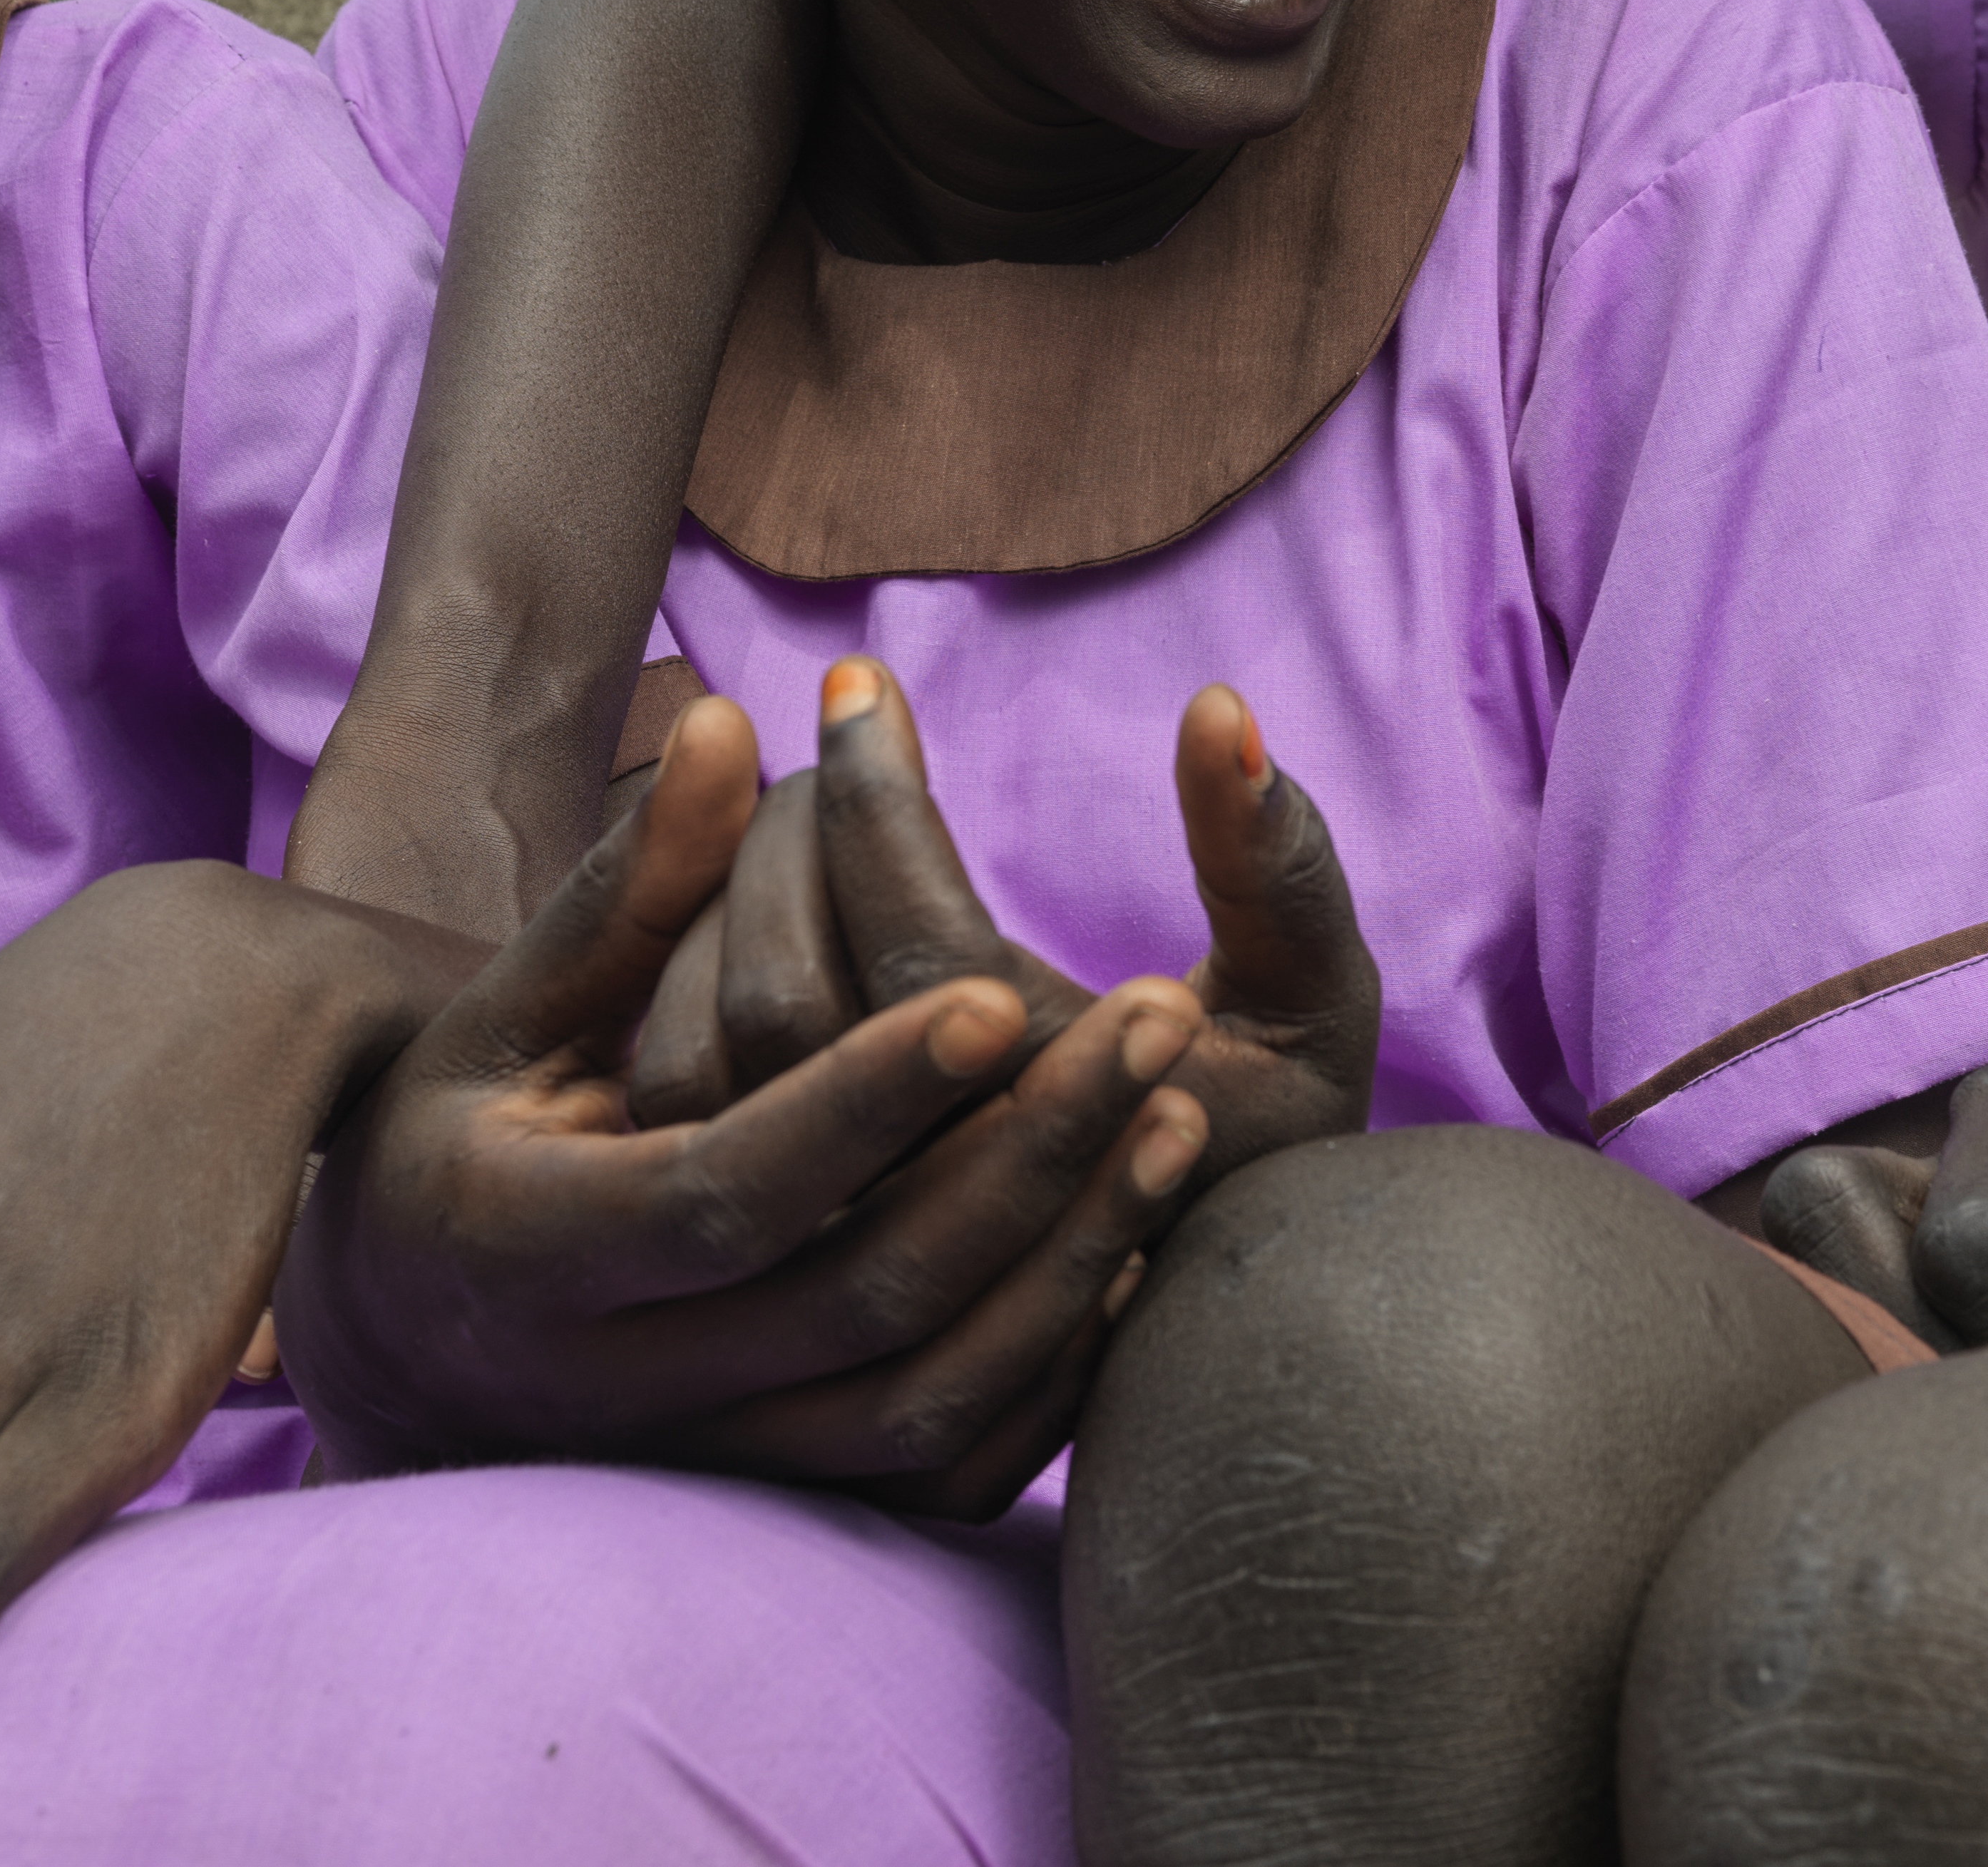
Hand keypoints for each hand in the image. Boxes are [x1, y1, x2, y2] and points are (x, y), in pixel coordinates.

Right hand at [278, 686, 1217, 1516]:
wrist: (408, 1345)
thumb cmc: (459, 1136)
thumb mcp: (507, 1012)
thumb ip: (629, 886)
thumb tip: (735, 724)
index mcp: (532, 1244)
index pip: (728, 1185)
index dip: (866, 1098)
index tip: (1004, 991)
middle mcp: (623, 1380)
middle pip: (862, 1294)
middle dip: (1025, 1157)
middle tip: (1160, 1020)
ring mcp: (713, 1456)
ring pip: (924, 1397)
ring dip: (1067, 1260)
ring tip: (1180, 1115)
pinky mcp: (782, 1497)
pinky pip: (943, 1467)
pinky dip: (1049, 1374)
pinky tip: (1136, 1250)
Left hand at [628, 661, 1380, 1213]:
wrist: (1187, 1309)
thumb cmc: (1262, 1126)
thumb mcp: (1311, 1000)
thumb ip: (1278, 864)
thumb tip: (1213, 708)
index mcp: (1060, 1147)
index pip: (920, 951)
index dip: (875, 795)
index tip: (860, 678)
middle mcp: (927, 1221)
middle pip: (785, 1002)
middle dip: (789, 832)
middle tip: (831, 732)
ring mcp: (835, 1259)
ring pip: (702, 1065)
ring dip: (721, 902)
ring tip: (790, 808)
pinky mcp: (768, 1259)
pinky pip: (676, 1106)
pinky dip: (683, 979)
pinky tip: (743, 899)